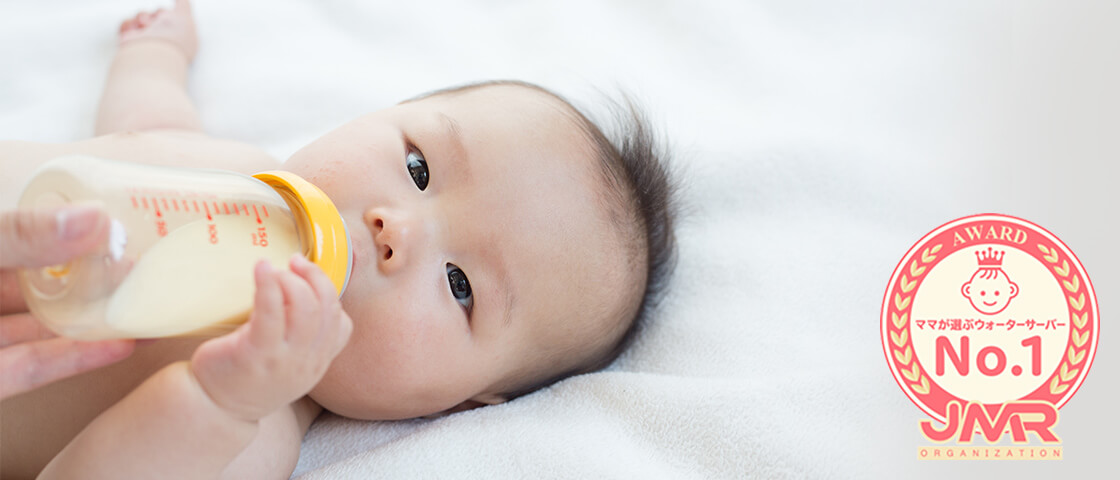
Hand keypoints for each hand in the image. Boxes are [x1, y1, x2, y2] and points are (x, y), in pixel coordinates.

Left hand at [0, 206, 136, 398]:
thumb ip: (21, 235)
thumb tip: (94, 218)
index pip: (29, 230)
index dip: (75, 226)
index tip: (125, 224)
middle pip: (44, 281)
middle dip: (95, 278)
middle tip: (147, 273)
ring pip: (43, 327)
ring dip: (94, 322)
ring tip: (145, 311)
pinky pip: (31, 368)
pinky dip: (75, 360)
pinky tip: (117, 347)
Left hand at [190, 254, 351, 420]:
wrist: (213, 409)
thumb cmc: (246, 377)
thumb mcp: (285, 362)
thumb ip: (299, 336)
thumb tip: (298, 289)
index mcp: (317, 362)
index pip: (342, 324)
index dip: (329, 293)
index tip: (307, 276)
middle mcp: (306, 362)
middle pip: (327, 309)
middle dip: (314, 277)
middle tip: (293, 263)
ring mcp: (283, 359)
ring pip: (305, 309)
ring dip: (292, 281)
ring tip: (273, 271)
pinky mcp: (255, 353)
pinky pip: (271, 312)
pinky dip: (269, 285)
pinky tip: (262, 268)